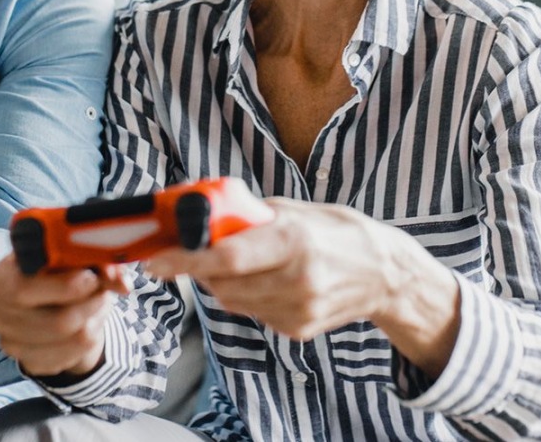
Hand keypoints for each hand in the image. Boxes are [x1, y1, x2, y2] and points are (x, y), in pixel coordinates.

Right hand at [0, 259, 127, 379]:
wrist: (45, 300)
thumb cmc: (54, 270)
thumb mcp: (67, 256)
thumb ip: (92, 260)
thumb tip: (119, 280)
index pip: (27, 291)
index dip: (68, 285)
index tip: (92, 277)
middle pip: (59, 322)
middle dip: (91, 304)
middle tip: (102, 291)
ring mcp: (12, 345)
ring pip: (74, 340)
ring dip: (95, 320)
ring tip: (97, 305)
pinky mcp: (30, 363)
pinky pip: (74, 356)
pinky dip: (90, 338)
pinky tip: (88, 323)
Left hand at [142, 199, 397, 341]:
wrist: (384, 273)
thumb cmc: (336, 231)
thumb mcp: (294, 210)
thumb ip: (248, 216)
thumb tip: (199, 213)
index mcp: (294, 241)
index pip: (227, 257)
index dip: (185, 261)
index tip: (156, 261)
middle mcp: (297, 280)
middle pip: (222, 284)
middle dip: (200, 270)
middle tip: (195, 254)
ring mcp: (298, 310)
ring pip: (232, 302)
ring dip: (223, 283)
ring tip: (247, 264)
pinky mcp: (297, 329)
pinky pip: (253, 313)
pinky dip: (248, 297)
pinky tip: (271, 282)